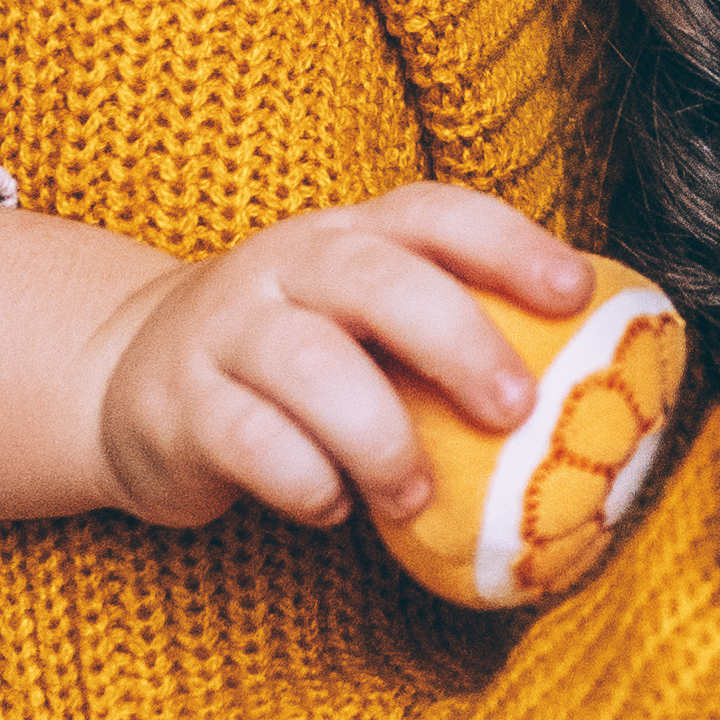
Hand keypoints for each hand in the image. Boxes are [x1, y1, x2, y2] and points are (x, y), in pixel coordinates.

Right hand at [83, 188, 593, 531]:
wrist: (125, 378)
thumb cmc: (292, 360)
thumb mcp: (361, 323)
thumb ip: (446, 335)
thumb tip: (593, 394)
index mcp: (347, 234)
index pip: (434, 213)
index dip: (508, 244)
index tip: (575, 296)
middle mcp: (284, 265)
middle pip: (375, 276)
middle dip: (456, 338)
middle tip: (515, 408)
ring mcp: (223, 330)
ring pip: (307, 362)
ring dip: (379, 434)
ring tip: (415, 495)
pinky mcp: (177, 405)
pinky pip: (246, 440)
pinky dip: (302, 478)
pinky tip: (328, 505)